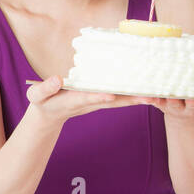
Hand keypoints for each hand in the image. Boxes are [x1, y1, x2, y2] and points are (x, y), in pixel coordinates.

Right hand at [25, 74, 154, 123]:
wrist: (50, 114)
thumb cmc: (43, 102)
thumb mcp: (37, 96)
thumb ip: (44, 89)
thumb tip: (55, 79)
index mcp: (74, 100)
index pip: (88, 98)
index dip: (99, 96)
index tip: (110, 96)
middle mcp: (90, 102)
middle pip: (112, 102)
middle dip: (130, 100)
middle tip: (149, 98)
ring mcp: (98, 102)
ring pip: (120, 101)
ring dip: (137, 99)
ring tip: (156, 96)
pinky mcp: (102, 100)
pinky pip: (120, 98)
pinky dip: (134, 96)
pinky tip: (149, 92)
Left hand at [145, 86, 193, 118]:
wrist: (182, 119)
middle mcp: (188, 107)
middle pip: (191, 102)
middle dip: (193, 98)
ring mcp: (173, 106)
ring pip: (171, 100)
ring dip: (168, 94)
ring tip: (166, 86)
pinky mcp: (159, 103)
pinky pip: (154, 100)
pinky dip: (150, 97)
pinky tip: (145, 92)